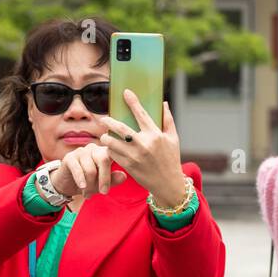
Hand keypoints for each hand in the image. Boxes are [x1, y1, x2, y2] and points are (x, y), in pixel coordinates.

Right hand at [50, 141, 126, 198]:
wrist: (67, 184)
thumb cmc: (88, 182)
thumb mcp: (102, 183)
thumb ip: (113, 179)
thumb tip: (124, 176)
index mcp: (104, 152)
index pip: (114, 155)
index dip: (117, 167)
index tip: (119, 181)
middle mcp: (93, 149)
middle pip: (103, 159)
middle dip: (104, 179)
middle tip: (103, 193)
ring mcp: (81, 152)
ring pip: (90, 168)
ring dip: (90, 185)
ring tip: (87, 194)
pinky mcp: (69, 157)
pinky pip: (77, 169)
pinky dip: (81, 180)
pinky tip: (82, 187)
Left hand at [92, 91, 186, 208]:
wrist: (168, 184)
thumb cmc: (171, 159)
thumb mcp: (173, 139)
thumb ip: (168, 120)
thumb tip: (164, 103)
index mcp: (155, 135)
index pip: (141, 114)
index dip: (133, 102)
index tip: (125, 93)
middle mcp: (144, 144)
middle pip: (120, 128)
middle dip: (109, 121)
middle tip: (104, 119)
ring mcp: (135, 156)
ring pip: (112, 142)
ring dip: (105, 137)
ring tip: (104, 135)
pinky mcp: (129, 166)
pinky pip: (113, 154)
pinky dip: (109, 150)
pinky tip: (109, 148)